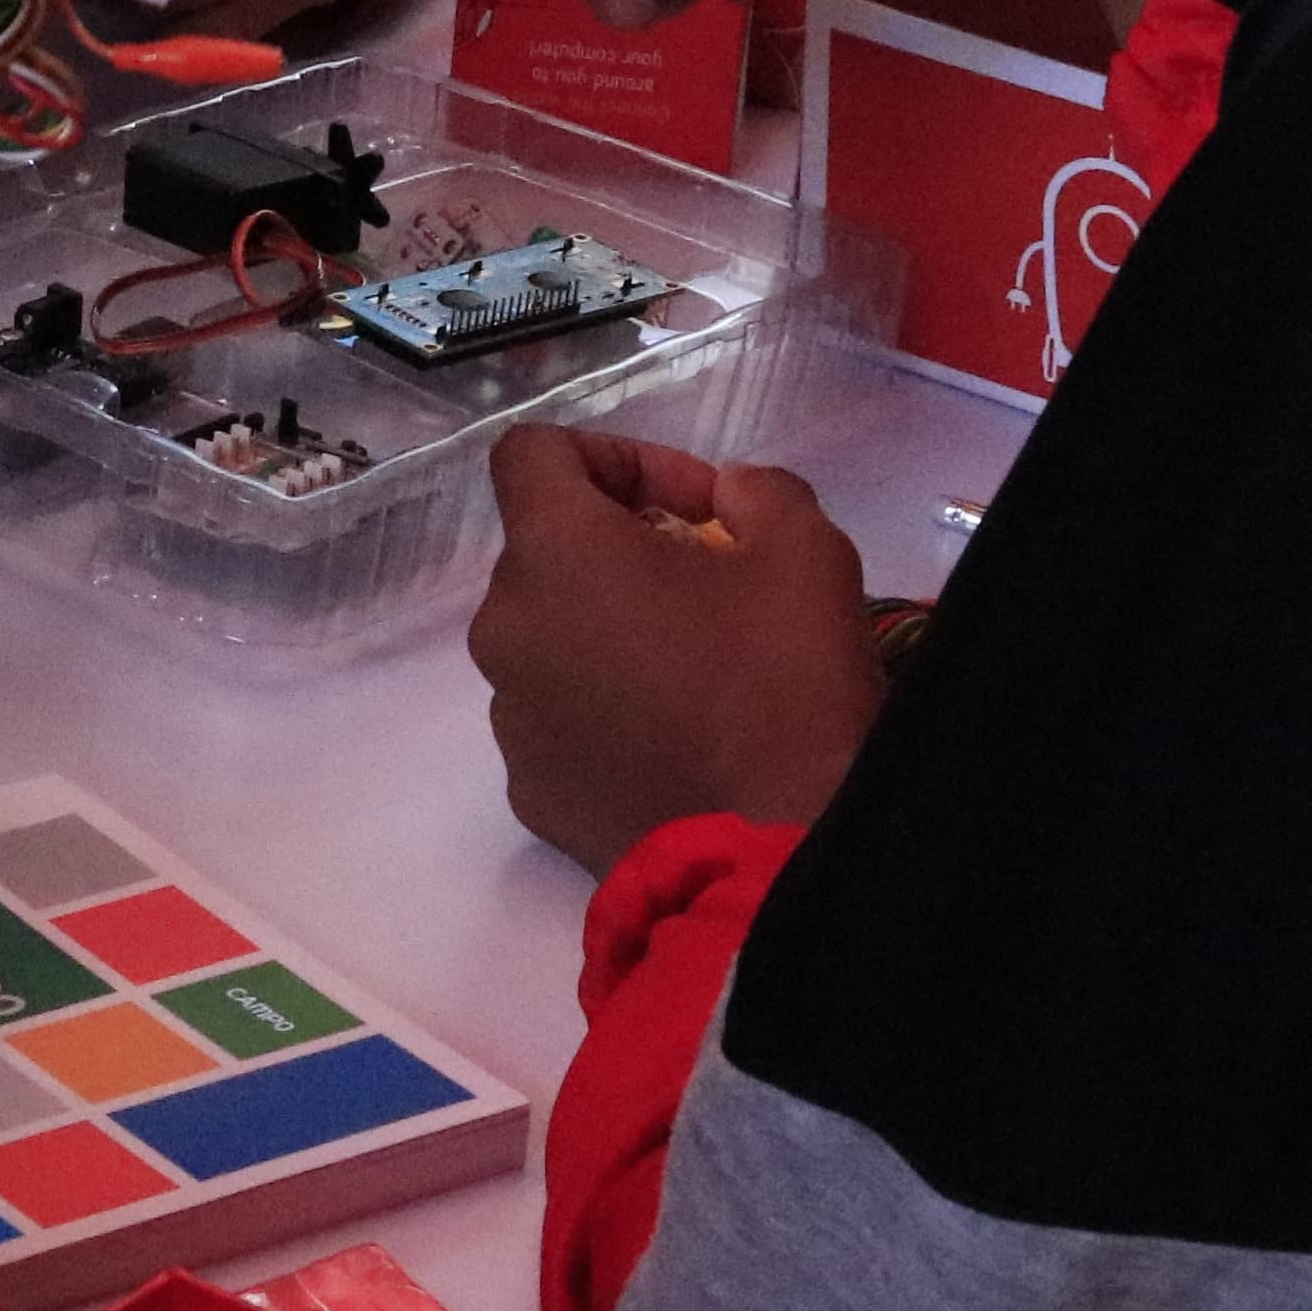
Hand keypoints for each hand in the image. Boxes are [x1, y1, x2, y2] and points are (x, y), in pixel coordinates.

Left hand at [466, 428, 887, 871]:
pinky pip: (557, 720)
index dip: (612, 455)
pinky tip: (675, 738)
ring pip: (548, 640)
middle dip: (621, 550)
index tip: (688, 503)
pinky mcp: (530, 792)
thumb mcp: (807, 552)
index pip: (531, 453)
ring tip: (695, 668)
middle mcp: (504, 630)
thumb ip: (758, 491)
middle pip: (544, 554)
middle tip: (711, 582)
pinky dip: (602, 710)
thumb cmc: (784, 688)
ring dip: (609, 632)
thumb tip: (726, 498)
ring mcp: (509, 719)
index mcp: (553, 555)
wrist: (772, 857)